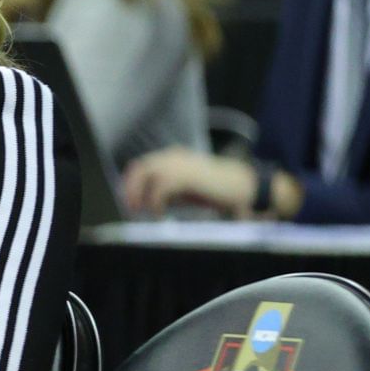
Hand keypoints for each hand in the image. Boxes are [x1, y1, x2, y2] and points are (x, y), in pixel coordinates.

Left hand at [123, 148, 259, 215]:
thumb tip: (146, 201)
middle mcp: (174, 156)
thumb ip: (167, 191)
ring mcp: (180, 164)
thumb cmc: (215, 190)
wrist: (240, 186)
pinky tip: (159, 214)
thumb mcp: (185, 189)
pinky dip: (155, 203)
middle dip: (131, 189)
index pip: (142, 164)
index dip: (131, 182)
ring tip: (145, 212)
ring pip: (147, 176)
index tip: (129, 200)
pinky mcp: (186, 176)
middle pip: (141, 168)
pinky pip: (160, 189)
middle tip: (132, 208)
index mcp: (174, 156)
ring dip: (141, 195)